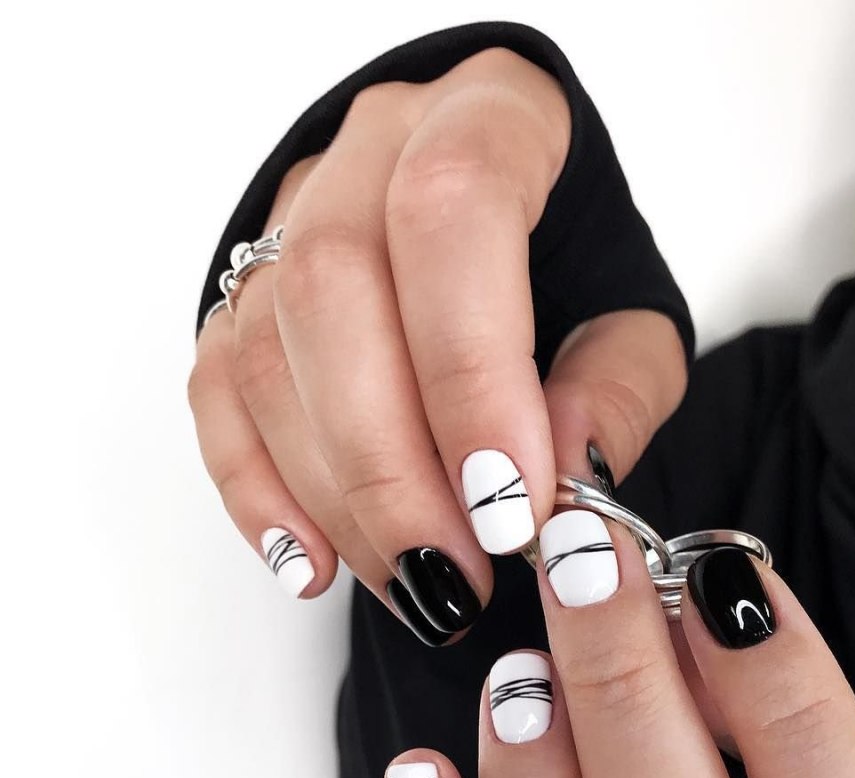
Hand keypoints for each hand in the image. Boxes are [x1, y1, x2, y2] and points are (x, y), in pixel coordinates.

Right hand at [188, 49, 685, 641]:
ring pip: (266, 351)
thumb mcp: (637, 327)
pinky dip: (258, 493)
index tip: (508, 507)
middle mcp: (373, 148)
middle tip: (454, 577)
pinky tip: (316, 564)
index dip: (471, 374)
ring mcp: (290, 214)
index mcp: (494, 116)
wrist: (513, 232)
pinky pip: (217, 391)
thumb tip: (557, 491)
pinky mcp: (244, 295)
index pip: (453, 213)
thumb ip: (612, 399)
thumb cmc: (581, 276)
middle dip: (391, 466)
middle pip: (333, 291)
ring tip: (413, 584)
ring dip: (336, 498)